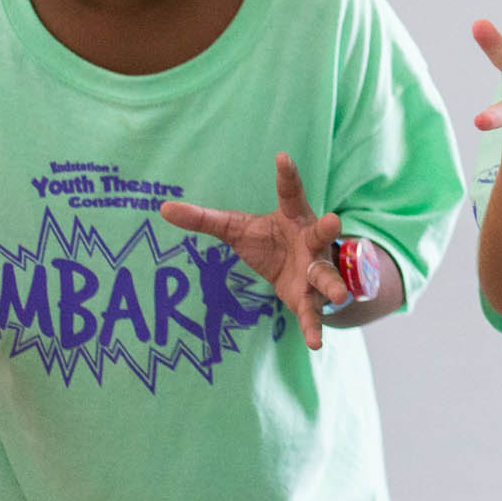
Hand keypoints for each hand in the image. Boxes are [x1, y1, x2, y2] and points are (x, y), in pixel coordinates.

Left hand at [160, 153, 346, 351]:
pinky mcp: (309, 297)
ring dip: (332, 284)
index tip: (282, 157)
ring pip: (325, 276)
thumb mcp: (236, 228)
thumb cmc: (269, 242)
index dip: (287, 175)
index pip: (289, 192)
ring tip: (338, 294)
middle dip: (328, 228)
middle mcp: (310, 240)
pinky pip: (313, 313)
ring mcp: (315, 269)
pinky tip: (315, 343)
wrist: (299, 271)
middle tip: (334, 221)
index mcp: (292, 216)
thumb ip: (204, 219)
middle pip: (321, 233)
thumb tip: (162, 207)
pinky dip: (314, 327)